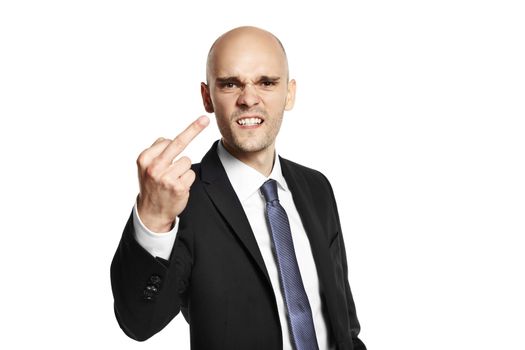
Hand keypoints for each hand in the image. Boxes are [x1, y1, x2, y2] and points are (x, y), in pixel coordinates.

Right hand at [136, 116, 209, 232]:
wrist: (151, 212)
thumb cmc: (151, 185)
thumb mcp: (145, 167)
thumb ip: (155, 152)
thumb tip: (168, 138)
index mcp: (144, 159)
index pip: (167, 141)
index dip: (177, 140)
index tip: (195, 124)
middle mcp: (154, 167)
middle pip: (178, 143)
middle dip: (193, 129)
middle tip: (204, 119)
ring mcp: (166, 178)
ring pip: (186, 161)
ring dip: (183, 169)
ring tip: (172, 180)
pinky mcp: (178, 187)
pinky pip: (191, 174)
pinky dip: (187, 180)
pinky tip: (177, 187)